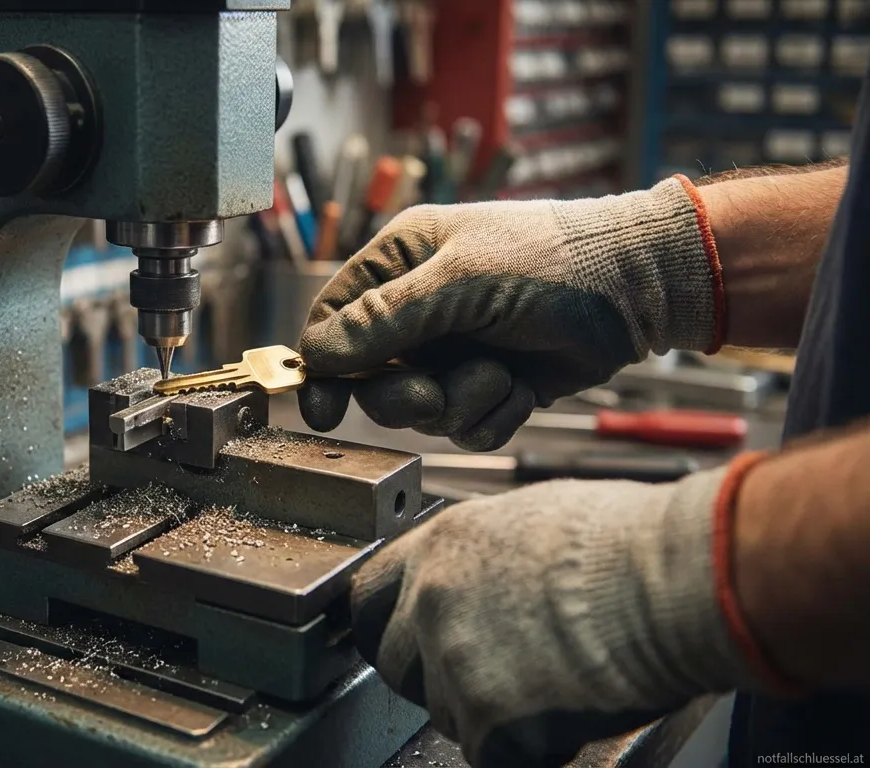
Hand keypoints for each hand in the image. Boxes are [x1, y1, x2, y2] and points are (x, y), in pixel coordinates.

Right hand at [298, 177, 723, 450]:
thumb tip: (317, 354)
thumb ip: (385, 319)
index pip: (332, 321)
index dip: (323, 368)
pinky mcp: (490, 386)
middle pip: (370, 380)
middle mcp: (420, 309)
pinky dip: (493, 415)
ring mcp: (455, 351)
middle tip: (431, 393)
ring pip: (420, 411)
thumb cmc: (555, 260)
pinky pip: (465, 427)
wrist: (642, 287)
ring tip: (500, 374)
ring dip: (460, 402)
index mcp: (400, 263)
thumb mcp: (461, 281)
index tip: (322, 409)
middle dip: (404, 395)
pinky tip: (521, 387)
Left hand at [351, 469, 759, 766]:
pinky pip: (487, 754)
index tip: (409, 644)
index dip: (391, 629)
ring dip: (486, 714)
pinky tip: (564, 715)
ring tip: (549, 687)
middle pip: (396, 664)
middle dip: (438, 679)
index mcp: (441, 546)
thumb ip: (486, 556)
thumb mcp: (533, 518)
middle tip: (497, 677)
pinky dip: (524, 749)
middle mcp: (431, 599)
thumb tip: (486, 579)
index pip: (368, 599)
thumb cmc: (630, 542)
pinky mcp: (488, 715)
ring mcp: (453, 659)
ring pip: (444, 713)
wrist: (672, 580)